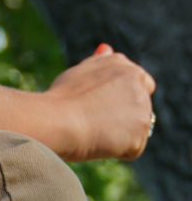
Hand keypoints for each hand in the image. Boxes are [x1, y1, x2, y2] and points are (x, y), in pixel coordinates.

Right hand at [45, 43, 155, 161]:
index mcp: (127, 67)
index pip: (141, 85)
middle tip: (95, 122)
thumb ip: (99, 63)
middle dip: (124, 118)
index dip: (122, 101)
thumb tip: (106, 48)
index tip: (103, 109)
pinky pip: (132, 149)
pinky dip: (117, 152)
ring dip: (119, 135)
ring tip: (95, 131)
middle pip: (141, 109)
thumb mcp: (79, 72)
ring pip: (136, 130)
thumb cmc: (62, 99)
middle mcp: (140, 83)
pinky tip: (99, 143)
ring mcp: (143, 109)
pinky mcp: (139, 134)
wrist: (58, 121)